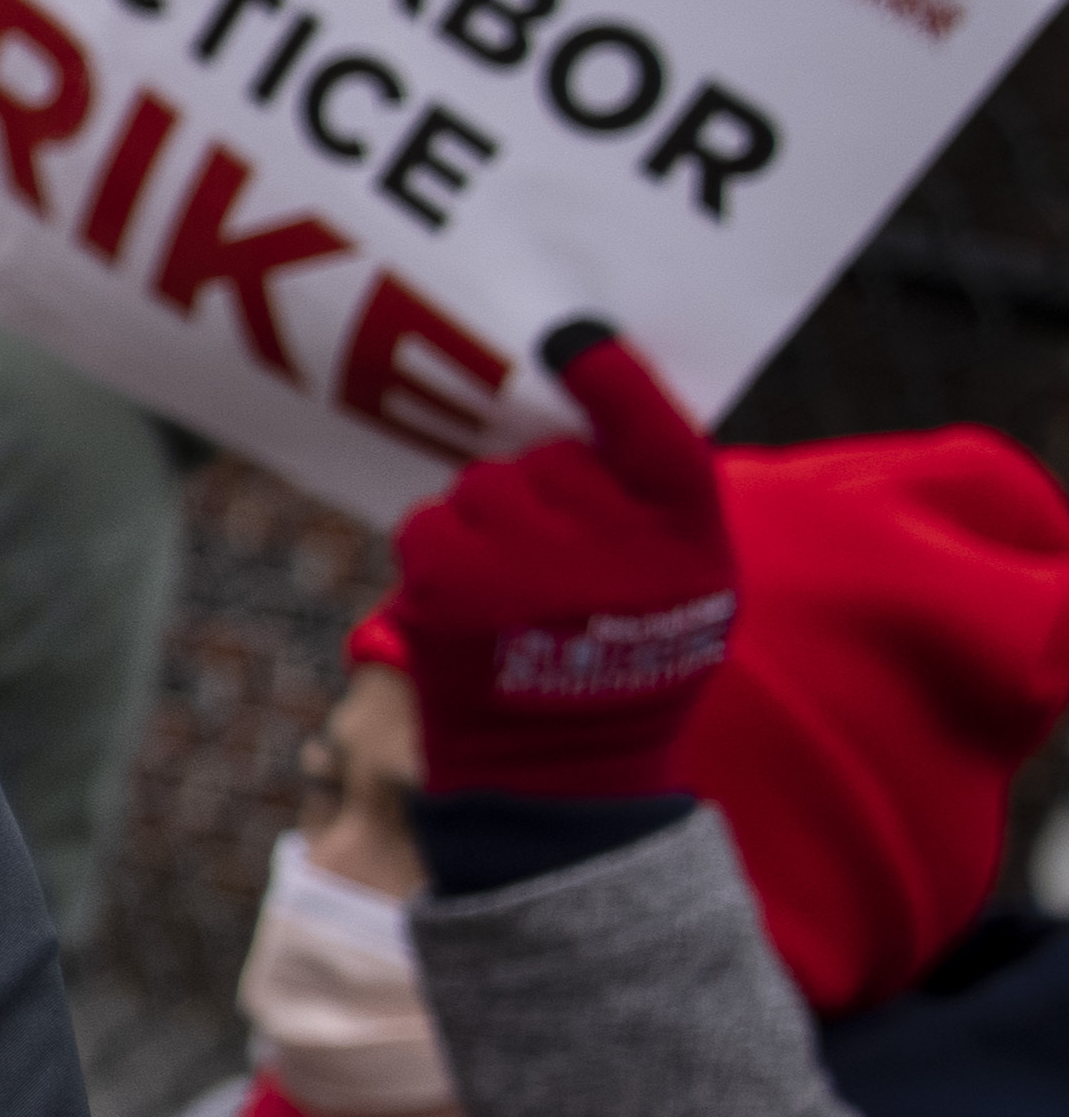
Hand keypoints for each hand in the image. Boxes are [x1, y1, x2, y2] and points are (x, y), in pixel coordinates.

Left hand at [381, 324, 738, 801]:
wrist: (556, 778)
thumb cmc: (623, 668)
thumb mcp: (680, 589)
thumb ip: (648, 508)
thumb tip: (585, 405)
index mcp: (686, 540)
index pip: (654, 431)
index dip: (613, 377)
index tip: (575, 337)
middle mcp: (610, 544)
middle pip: (550, 459)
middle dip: (542, 498)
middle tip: (554, 569)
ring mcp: (524, 564)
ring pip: (485, 485)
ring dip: (488, 524)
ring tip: (515, 596)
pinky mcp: (448, 587)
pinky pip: (430, 522)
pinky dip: (440, 552)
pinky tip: (469, 603)